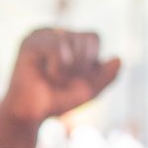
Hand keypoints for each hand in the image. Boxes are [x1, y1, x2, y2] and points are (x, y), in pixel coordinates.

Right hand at [0, 28, 120, 125]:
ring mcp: (40, 34)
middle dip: (81, 66)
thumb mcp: (89, 90)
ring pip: (74, 42)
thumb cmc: (56, 101)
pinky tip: (45, 75)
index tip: (72, 78)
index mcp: (67, 38)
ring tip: (52, 79)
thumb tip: (118, 59)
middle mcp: (53, 31)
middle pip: (87, 38)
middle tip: (60, 81)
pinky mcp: (30, 42)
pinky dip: (58, 68)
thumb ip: (107, 76)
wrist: (29, 116)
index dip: (90, 62)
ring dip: (69, 70)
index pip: (93, 37)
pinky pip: (58, 48)